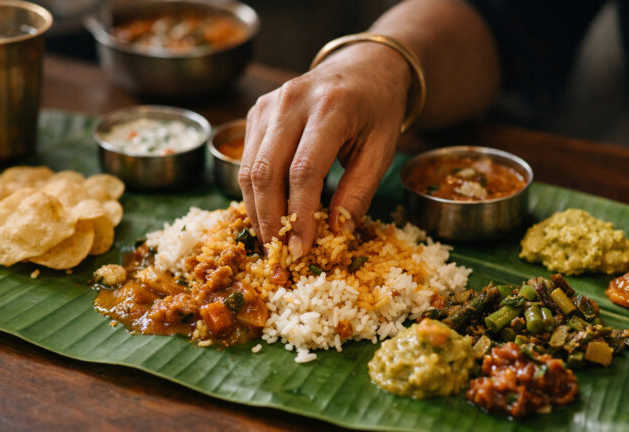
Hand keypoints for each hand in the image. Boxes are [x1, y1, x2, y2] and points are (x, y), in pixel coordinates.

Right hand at [239, 43, 410, 258]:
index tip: (300, 249)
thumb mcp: (381, 150)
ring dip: (256, 211)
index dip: (298, 215)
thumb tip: (335, 233)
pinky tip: (268, 214)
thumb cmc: (376, 111)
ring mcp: (268, 104)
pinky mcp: (256, 112)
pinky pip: (247, 160)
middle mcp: (292, 101)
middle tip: (278, 255)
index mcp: (331, 107)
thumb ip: (359, 191)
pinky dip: (254, 193)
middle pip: (266, 171)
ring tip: (272, 242)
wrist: (363, 68)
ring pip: (248, 169)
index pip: (303, 170)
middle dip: (269, 220)